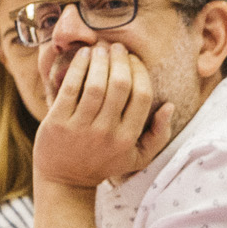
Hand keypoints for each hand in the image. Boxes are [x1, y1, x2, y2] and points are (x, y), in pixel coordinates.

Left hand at [33, 41, 175, 193]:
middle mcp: (106, 133)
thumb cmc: (105, 163)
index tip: (134, 60)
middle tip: (116, 48)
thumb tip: (169, 105)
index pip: (142, 96)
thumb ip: (159, 134)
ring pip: (95, 84)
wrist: (65, 179)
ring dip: (99, 59)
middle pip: (120, 85)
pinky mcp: (57, 122)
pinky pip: (70, 88)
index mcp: (128, 139)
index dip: (140, 71)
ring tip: (99, 48)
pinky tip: (82, 55)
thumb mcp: (138, 157)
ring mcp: (81, 128)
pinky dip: (78, 67)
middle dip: (120, 60)